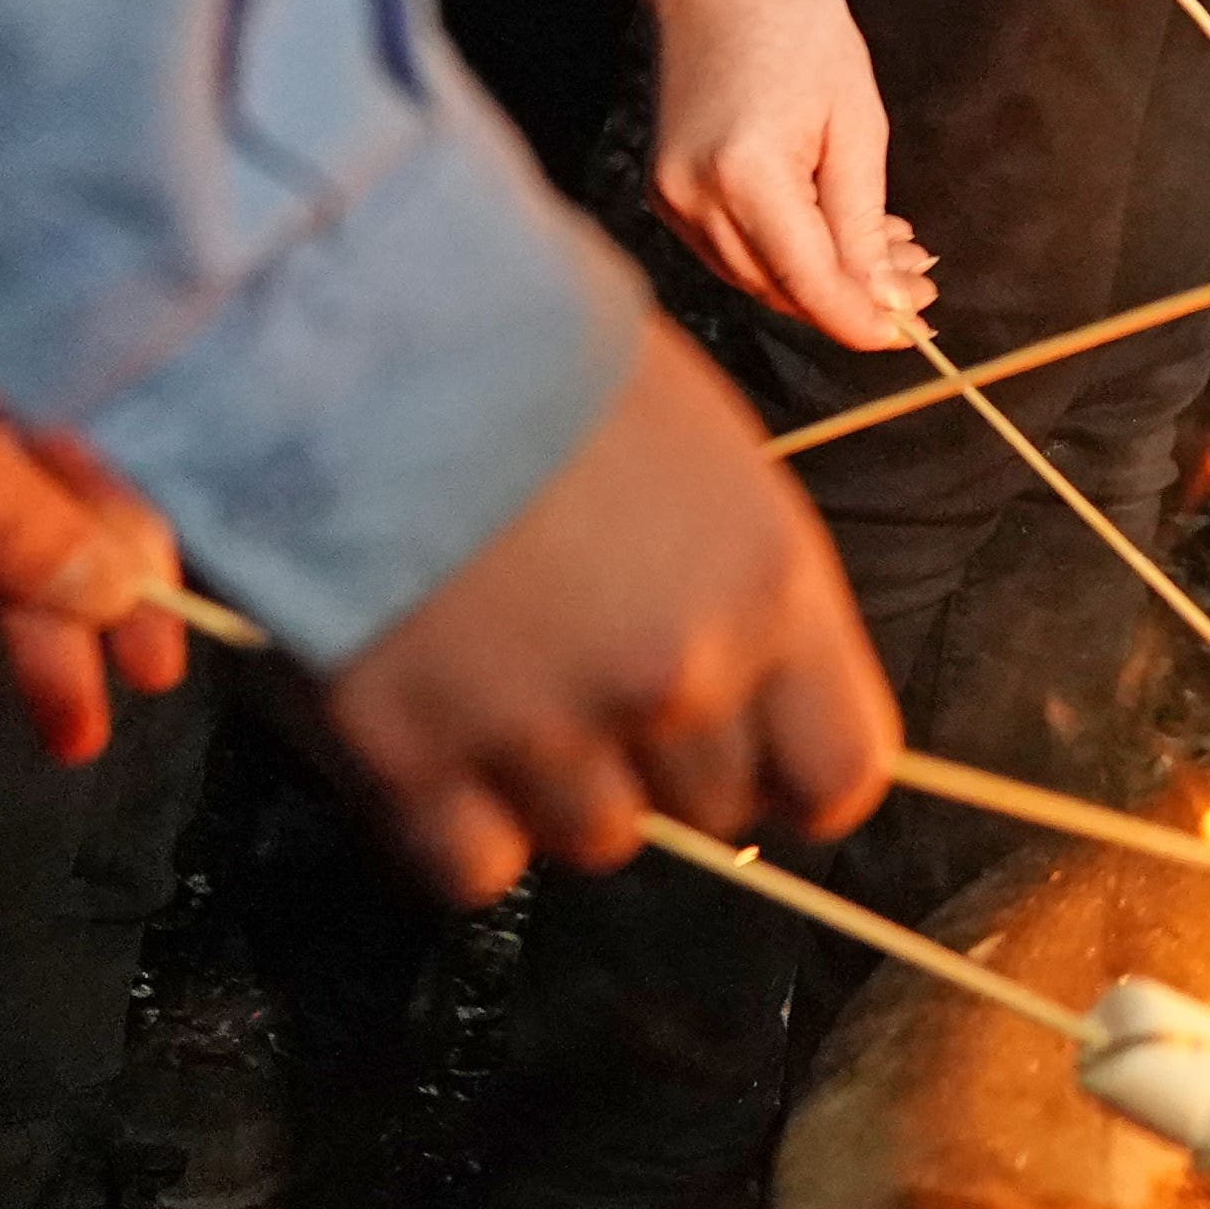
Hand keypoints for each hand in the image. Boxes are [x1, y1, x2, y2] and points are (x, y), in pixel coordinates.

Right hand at [308, 309, 894, 910]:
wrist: (368, 339)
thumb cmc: (540, 355)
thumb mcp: (703, 446)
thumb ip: (738, 580)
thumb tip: (744, 670)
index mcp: (769, 585)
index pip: (841, 770)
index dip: (800, 773)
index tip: (763, 755)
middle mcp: (681, 677)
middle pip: (715, 809)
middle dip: (670, 763)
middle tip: (600, 685)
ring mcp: (551, 733)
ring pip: (598, 841)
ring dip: (562, 790)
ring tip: (507, 687)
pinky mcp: (419, 766)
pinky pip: (477, 869)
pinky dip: (459, 829)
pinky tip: (441, 743)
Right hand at [568, 0, 920, 350]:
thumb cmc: (801, 31)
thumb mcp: (856, 124)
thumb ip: (864, 222)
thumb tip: (886, 301)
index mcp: (746, 176)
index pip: (811, 285)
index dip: (865, 320)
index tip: (914, 333)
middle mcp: (694, 200)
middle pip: (784, 291)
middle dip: (856, 299)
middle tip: (923, 285)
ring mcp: (672, 201)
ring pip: (761, 278)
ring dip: (828, 278)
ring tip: (896, 253)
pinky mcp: (667, 194)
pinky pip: (737, 250)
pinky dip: (791, 253)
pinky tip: (844, 233)